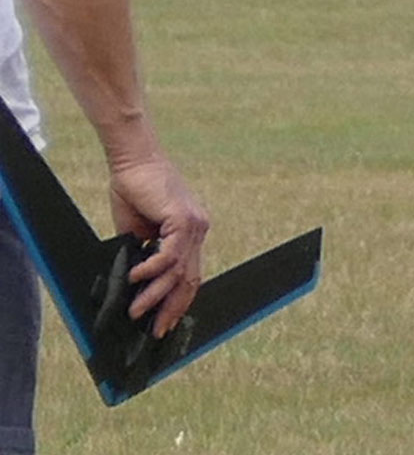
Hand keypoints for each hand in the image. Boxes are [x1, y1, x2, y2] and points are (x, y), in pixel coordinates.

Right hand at [107, 156, 209, 335]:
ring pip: (178, 272)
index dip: (179, 301)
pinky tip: (136, 278)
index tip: (166, 324)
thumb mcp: (138, 231)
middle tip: (158, 332)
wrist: (134, 161)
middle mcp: (198, 230)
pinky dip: (152, 270)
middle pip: (190, 279)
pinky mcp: (182, 218)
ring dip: (156, 296)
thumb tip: (136, 284)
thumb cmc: (135, 192)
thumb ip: (142, 254)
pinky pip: (169, 254)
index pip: (189, 274)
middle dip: (173, 309)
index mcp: (190, 233)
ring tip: (137, 312)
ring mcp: (193, 225)